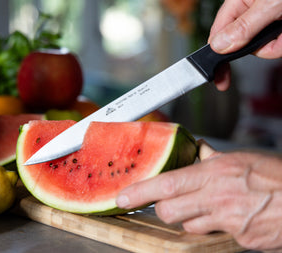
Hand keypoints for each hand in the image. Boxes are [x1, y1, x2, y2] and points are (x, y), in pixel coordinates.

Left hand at [116, 140, 281, 250]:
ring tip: (211, 207)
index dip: (140, 192)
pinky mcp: (240, 239)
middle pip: (169, 212)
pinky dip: (218, 229)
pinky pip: (215, 236)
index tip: (122, 197)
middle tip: (169, 203)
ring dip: (191, 219)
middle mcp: (217, 198)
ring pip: (189, 226)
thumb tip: (197, 150)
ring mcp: (228, 222)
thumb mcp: (243, 159)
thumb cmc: (279, 177)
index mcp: (215, 173)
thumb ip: (213, 158)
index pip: (166, 184)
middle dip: (164, 209)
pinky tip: (234, 217)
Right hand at [208, 0, 281, 90]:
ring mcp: (262, 12)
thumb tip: (218, 46)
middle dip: (263, 47)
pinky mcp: (274, 18)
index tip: (221, 79)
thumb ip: (244, 27)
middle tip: (280, 41)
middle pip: (242, 41)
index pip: (218, 33)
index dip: (219, 57)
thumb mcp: (272, 4)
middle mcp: (247, 3)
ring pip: (261, 44)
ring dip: (278, 44)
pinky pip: (273, 40)